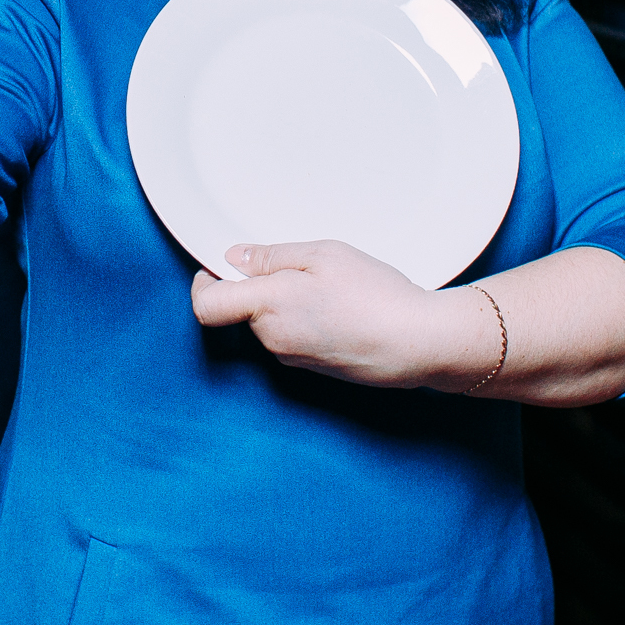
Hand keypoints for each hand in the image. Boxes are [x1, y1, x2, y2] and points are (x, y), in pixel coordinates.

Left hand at [189, 240, 448, 386]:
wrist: (420, 343)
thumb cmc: (375, 295)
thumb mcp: (322, 255)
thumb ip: (270, 257)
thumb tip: (233, 259)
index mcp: (267, 308)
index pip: (207, 306)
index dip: (204, 282)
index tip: (217, 265)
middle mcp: (273, 340)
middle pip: (243, 311)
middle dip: (260, 287)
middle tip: (300, 266)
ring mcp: (293, 359)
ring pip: (271, 324)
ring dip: (286, 303)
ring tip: (330, 287)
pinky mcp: (313, 369)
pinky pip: (294, 338)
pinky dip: (306, 320)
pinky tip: (341, 309)